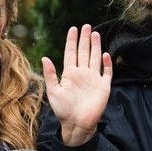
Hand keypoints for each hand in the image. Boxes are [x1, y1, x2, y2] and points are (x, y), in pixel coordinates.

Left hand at [42, 24, 112, 145]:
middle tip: (87, 26)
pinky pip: (107, 72)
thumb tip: (44, 58)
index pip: (71, 53)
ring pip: (95, 58)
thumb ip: (50, 75)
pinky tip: (106, 54)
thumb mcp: (53, 92)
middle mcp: (82, 73)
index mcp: (70, 73)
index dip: (72, 41)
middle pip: (84, 52)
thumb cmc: (63, 110)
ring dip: (96, 46)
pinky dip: (107, 63)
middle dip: (85, 39)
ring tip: (96, 34)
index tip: (73, 29)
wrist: (77, 124)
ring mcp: (93, 79)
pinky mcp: (103, 86)